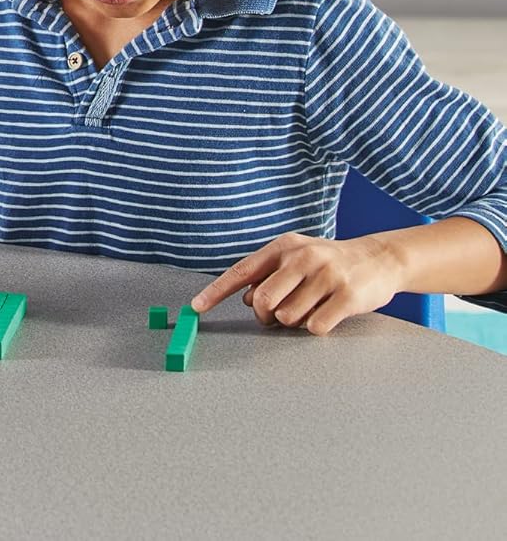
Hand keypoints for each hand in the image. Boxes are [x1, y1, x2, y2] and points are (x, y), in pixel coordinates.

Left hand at [192, 232, 405, 334]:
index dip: (216, 291)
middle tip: (278, 316)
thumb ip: (268, 274)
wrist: (379, 258)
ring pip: (288, 317)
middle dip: (265, 316)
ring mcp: (325, 276)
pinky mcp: (347, 297)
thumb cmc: (329, 262)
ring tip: (310, 308)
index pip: (241, 271)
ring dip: (294, 322)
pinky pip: (315, 327)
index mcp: (282, 247)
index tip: (197, 307)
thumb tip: (245, 299)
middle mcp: (301, 258)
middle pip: (262, 301)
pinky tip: (328, 314)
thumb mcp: (295, 257)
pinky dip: (316, 328)